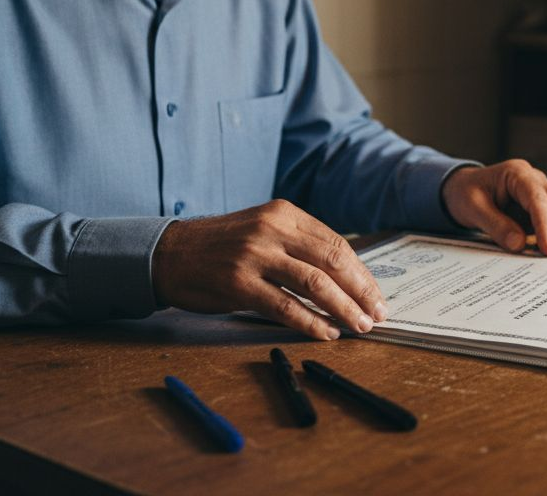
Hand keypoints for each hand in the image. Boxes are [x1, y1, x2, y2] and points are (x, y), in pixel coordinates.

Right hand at [151, 199, 387, 340]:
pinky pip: (285, 307)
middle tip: (376, 315)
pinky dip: (311, 323)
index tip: (376, 295)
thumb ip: (299, 246)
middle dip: (360, 292)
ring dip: (343, 309)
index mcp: (284, 213)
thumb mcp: (263, 230)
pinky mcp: (239, 284)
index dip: (362, 273)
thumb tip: (346, 278)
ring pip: (315, 284)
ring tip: (358, 327)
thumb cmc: (222, 247)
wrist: (170, 253)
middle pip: (333, 262)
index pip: (337, 244)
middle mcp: (272, 229)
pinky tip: (326, 334)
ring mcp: (255, 256)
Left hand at [441, 160, 546, 256]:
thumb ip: (495, 225)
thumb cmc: (466, 193)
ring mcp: (542, 194)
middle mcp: (536, 181)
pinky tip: (542, 255)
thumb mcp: (472, 208)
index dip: (546, 226)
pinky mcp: (542, 210)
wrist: (463, 189)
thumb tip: (519, 245)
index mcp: (517, 173)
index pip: (539, 200)